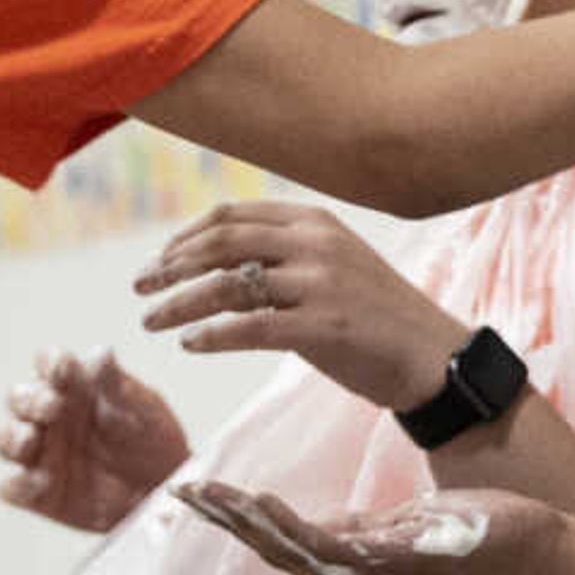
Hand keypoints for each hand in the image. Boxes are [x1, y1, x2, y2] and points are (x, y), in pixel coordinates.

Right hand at [0, 347, 190, 533]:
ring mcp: (40, 455)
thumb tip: (101, 353)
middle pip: (19, 398)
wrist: (163, 489)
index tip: (65, 366)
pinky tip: (40, 484)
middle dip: (29, 399)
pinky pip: (13, 488)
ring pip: (5, 440)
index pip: (49, 364)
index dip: (50, 362)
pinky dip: (19, 485)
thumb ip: (116, 385)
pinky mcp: (38, 493)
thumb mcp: (143, 409)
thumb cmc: (151, 439)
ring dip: (12, 438)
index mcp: (72, 387)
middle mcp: (48, 417)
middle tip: (52, 405)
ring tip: (31, 440)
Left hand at [133, 202, 466, 411]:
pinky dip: (212, 334)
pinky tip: (190, 344)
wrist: (435, 357)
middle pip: (221, 244)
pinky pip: (251, 327)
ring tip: (151, 321)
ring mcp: (322, 284)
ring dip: (178, 303)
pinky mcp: (325, 327)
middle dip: (169, 266)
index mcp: (315, 222)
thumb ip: (283, 257)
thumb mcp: (333, 267)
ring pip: (227, 285)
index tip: (158, 261)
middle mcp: (316, 244)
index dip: (184, 237)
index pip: (231, 217)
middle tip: (139, 288)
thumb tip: (216, 265)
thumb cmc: (377, 317)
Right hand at [176, 480, 564, 574]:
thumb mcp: (412, 530)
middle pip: (280, 555)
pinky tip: (260, 502)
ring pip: (295, 552)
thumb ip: (364, 534)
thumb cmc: (486, 530)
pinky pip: (331, 546)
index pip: (291, 550)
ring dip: (246, 524)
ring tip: (208, 496)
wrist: (545, 547)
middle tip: (185, 496)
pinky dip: (290, 526)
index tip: (205, 498)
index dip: (244, 526)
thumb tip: (321, 528)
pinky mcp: (397, 562)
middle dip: (230, 524)